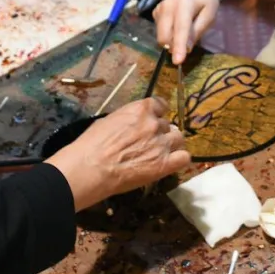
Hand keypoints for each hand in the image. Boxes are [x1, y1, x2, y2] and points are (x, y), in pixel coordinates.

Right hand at [45, 97, 190, 209]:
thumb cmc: (91, 145)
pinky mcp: (165, 164)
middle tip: (150, 142)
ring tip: (161, 153)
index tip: (153, 119)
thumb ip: (127, 120)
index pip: (161, 104)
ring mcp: (162, 144)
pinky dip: (179, 159)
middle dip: (160, 132)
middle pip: (167, 124)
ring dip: (171, 144)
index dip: (158, 113)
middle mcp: (154, 123)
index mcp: (140, 109)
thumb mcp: (108, 121)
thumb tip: (131, 125)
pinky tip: (170, 163)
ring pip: (179, 138)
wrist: (90, 168)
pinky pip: (184, 158)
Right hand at [155, 0, 219, 65]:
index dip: (179, 47)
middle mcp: (167, 6)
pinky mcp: (155, 12)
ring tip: (185, 29)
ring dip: (172, 40)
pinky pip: (159, 31)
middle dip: (174, 47)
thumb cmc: (205, 0)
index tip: (178, 62)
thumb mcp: (209, 15)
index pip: (180, 29)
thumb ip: (198, 31)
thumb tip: (187, 48)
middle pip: (165, 36)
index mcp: (184, 5)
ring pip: (161, 36)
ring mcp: (159, 9)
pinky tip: (177, 24)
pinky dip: (169, 33)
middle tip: (188, 45)